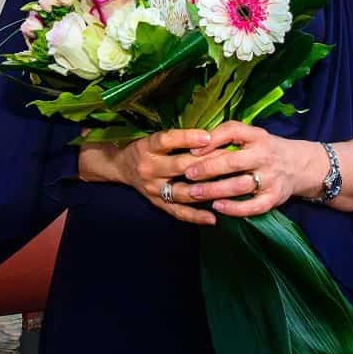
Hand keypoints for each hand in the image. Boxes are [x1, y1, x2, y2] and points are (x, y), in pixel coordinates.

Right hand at [87, 128, 218, 225]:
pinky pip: (178, 212)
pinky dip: (196, 216)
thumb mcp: (154, 137)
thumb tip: (211, 136)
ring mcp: (153, 189)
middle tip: (231, 162)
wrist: (121, 167)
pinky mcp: (157, 203)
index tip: (209, 136)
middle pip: (180, 166)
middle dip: (207, 164)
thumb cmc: (145, 149)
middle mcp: (149, 168)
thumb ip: (178, 138)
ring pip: (182, 191)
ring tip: (229, 190)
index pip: (167, 140)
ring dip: (207, 191)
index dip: (188, 138)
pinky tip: (213, 217)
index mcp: (148, 147)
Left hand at [176, 121, 323, 218]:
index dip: (211, 140)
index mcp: (258, 136)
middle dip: (208, 169)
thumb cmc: (266, 149)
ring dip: (215, 190)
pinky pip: (253, 206)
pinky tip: (217, 207)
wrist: (300, 165)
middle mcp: (265, 156)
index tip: (192, 150)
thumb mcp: (252, 135)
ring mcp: (271, 178)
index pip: (233, 131)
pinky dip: (234, 208)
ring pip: (240, 186)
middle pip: (234, 162)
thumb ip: (227, 136)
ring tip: (194, 193)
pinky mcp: (274, 197)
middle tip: (187, 174)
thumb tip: (195, 146)